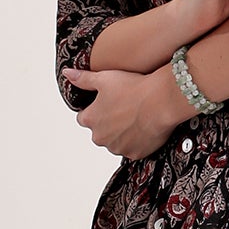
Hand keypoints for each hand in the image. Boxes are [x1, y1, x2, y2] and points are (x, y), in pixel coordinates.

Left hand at [62, 64, 178, 159]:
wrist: (161, 101)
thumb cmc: (133, 88)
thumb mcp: (104, 78)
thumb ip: (83, 79)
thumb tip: (67, 74)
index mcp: (90, 120)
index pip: (83, 118)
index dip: (94, 109)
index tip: (106, 103)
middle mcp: (100, 138)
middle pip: (100, 132)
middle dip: (108, 123)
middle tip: (124, 108)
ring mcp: (118, 148)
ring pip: (115, 141)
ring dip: (121, 133)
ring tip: (135, 117)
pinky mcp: (134, 154)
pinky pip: (132, 148)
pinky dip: (136, 141)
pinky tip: (143, 127)